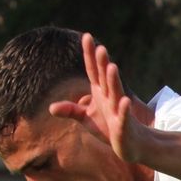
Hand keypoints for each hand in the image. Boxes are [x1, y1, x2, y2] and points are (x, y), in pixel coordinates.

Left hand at [48, 33, 150, 163]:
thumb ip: (71, 110)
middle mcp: (110, 97)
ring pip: (116, 93)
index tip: (87, 36)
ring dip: (114, 81)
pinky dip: (125, 109)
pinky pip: (124, 116)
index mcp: (100, 92)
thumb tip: (51, 108)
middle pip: (104, 78)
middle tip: (101, 48)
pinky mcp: (123, 125)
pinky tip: (126, 101)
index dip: (90, 55)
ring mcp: (117, 110)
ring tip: (112, 67)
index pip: (93, 70)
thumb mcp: (87, 118)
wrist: (129, 144)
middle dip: (103, 64)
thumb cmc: (108, 128)